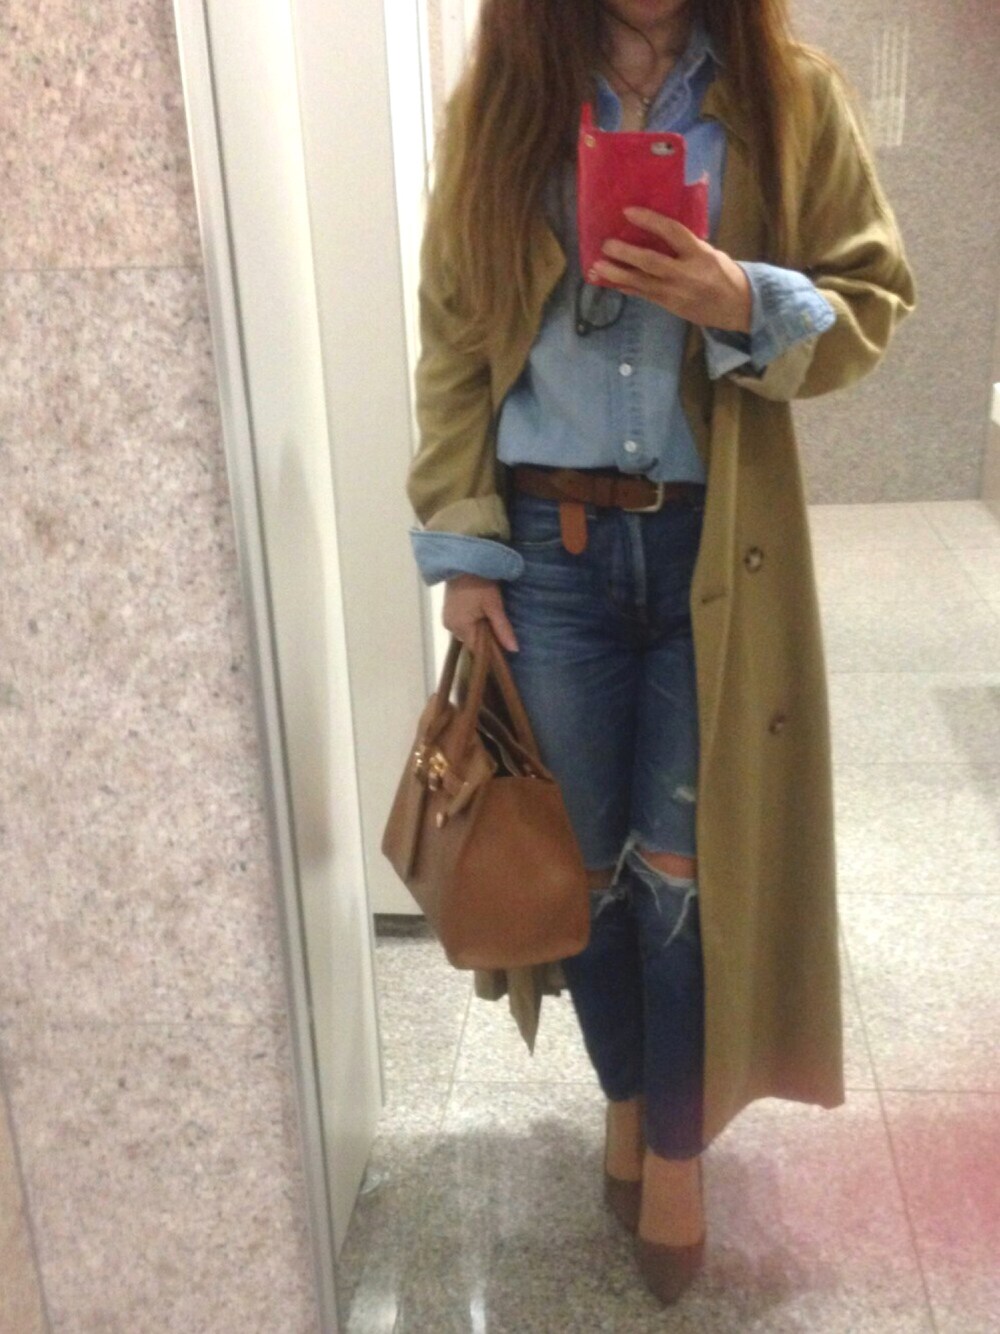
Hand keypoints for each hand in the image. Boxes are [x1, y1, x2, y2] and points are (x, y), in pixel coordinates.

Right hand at [443, 574, 519, 651]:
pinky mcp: (448, 610)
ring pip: (467, 631)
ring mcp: (447, 618)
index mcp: (460, 628)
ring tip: (490, 617)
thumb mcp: (494, 606)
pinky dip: (472, 620)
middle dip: (485, 637)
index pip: (477, 649)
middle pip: (471, 640)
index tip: (504, 645)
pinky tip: (480, 612)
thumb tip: (514, 650)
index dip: (491, 649)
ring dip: (479, 627)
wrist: (463, 561)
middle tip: (500, 626)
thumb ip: (503, 629)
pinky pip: (462, 622)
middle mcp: (450, 627)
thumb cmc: (479, 583)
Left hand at [589, 205, 751, 332]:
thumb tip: (658, 227)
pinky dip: (624, 287)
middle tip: (606, 244)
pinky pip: (641, 295)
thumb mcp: (710, 252)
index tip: (628, 212)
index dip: (650, 221)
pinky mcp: (668, 306)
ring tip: (596, 266)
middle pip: (651, 262)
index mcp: (699, 254)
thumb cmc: (723, 273)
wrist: (736, 307)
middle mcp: (686, 274)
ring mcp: (675, 293)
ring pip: (641, 283)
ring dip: (616, 274)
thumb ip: (686, 243)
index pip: (673, 233)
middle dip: (626, 253)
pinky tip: (607, 281)